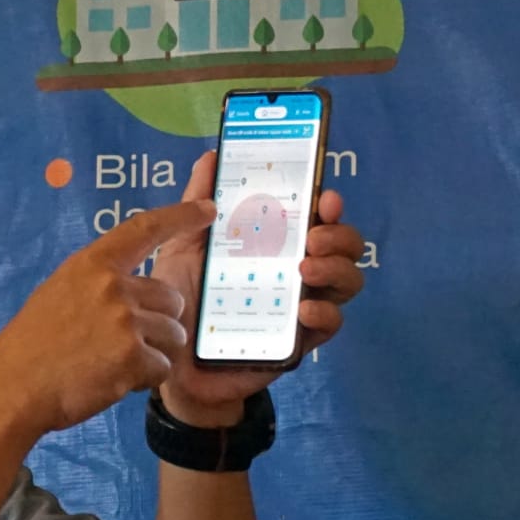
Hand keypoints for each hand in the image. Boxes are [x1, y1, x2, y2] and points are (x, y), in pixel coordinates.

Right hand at [0, 199, 215, 436]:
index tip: (209, 208)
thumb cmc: (32, 343)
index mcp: (92, 264)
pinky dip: (143, 379)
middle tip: (118, 343)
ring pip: (173, 336)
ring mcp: (125, 322)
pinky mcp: (133, 358)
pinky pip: (162, 368)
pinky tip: (110, 379)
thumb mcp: (60, 292)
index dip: (181, 216)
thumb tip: (134, 289)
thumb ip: (99, 284)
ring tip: (111, 363)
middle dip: (157, 324)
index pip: (144, 229)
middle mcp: (112, 286)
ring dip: (152, 354)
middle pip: (171, 300)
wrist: (14, 386)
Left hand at [150, 152, 364, 425]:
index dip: (329, 203)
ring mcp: (302, 304)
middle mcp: (296, 269)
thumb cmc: (182, 299)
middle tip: (312, 237)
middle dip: (339, 235)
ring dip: (335, 269)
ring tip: (304, 269)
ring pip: (347, 281)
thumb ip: (195, 204)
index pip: (316, 215)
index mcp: (274, 242)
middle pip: (343, 244)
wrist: (172, 362)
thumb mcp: (183, 246)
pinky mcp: (300, 342)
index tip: (324, 197)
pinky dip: (323, 313)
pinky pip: (330, 324)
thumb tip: (210, 157)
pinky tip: (302, 310)